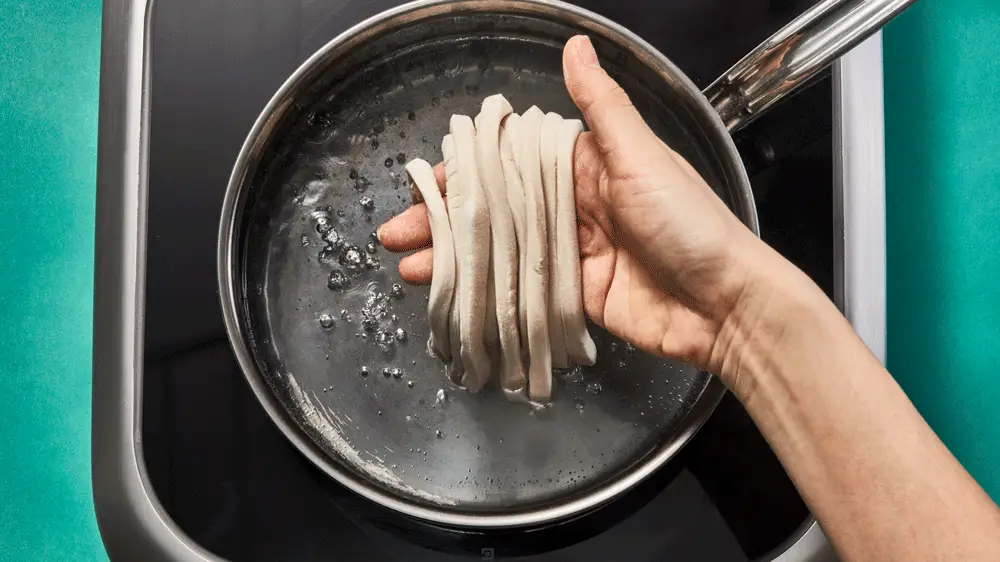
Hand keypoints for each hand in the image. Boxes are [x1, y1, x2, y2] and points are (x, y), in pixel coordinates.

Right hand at [378, 36, 768, 371]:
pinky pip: (523, 290)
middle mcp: (574, 206)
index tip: (424, 182)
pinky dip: (488, 293)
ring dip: (457, 257)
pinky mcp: (575, 294)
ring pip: (502, 251)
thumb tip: (576, 46)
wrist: (726, 305)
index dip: (465, 172)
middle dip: (447, 221)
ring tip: (411, 267)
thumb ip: (602, 108)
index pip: (510, 163)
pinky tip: (453, 296)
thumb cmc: (691, 223)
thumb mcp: (641, 157)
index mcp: (587, 167)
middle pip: (497, 210)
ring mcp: (572, 253)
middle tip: (396, 232)